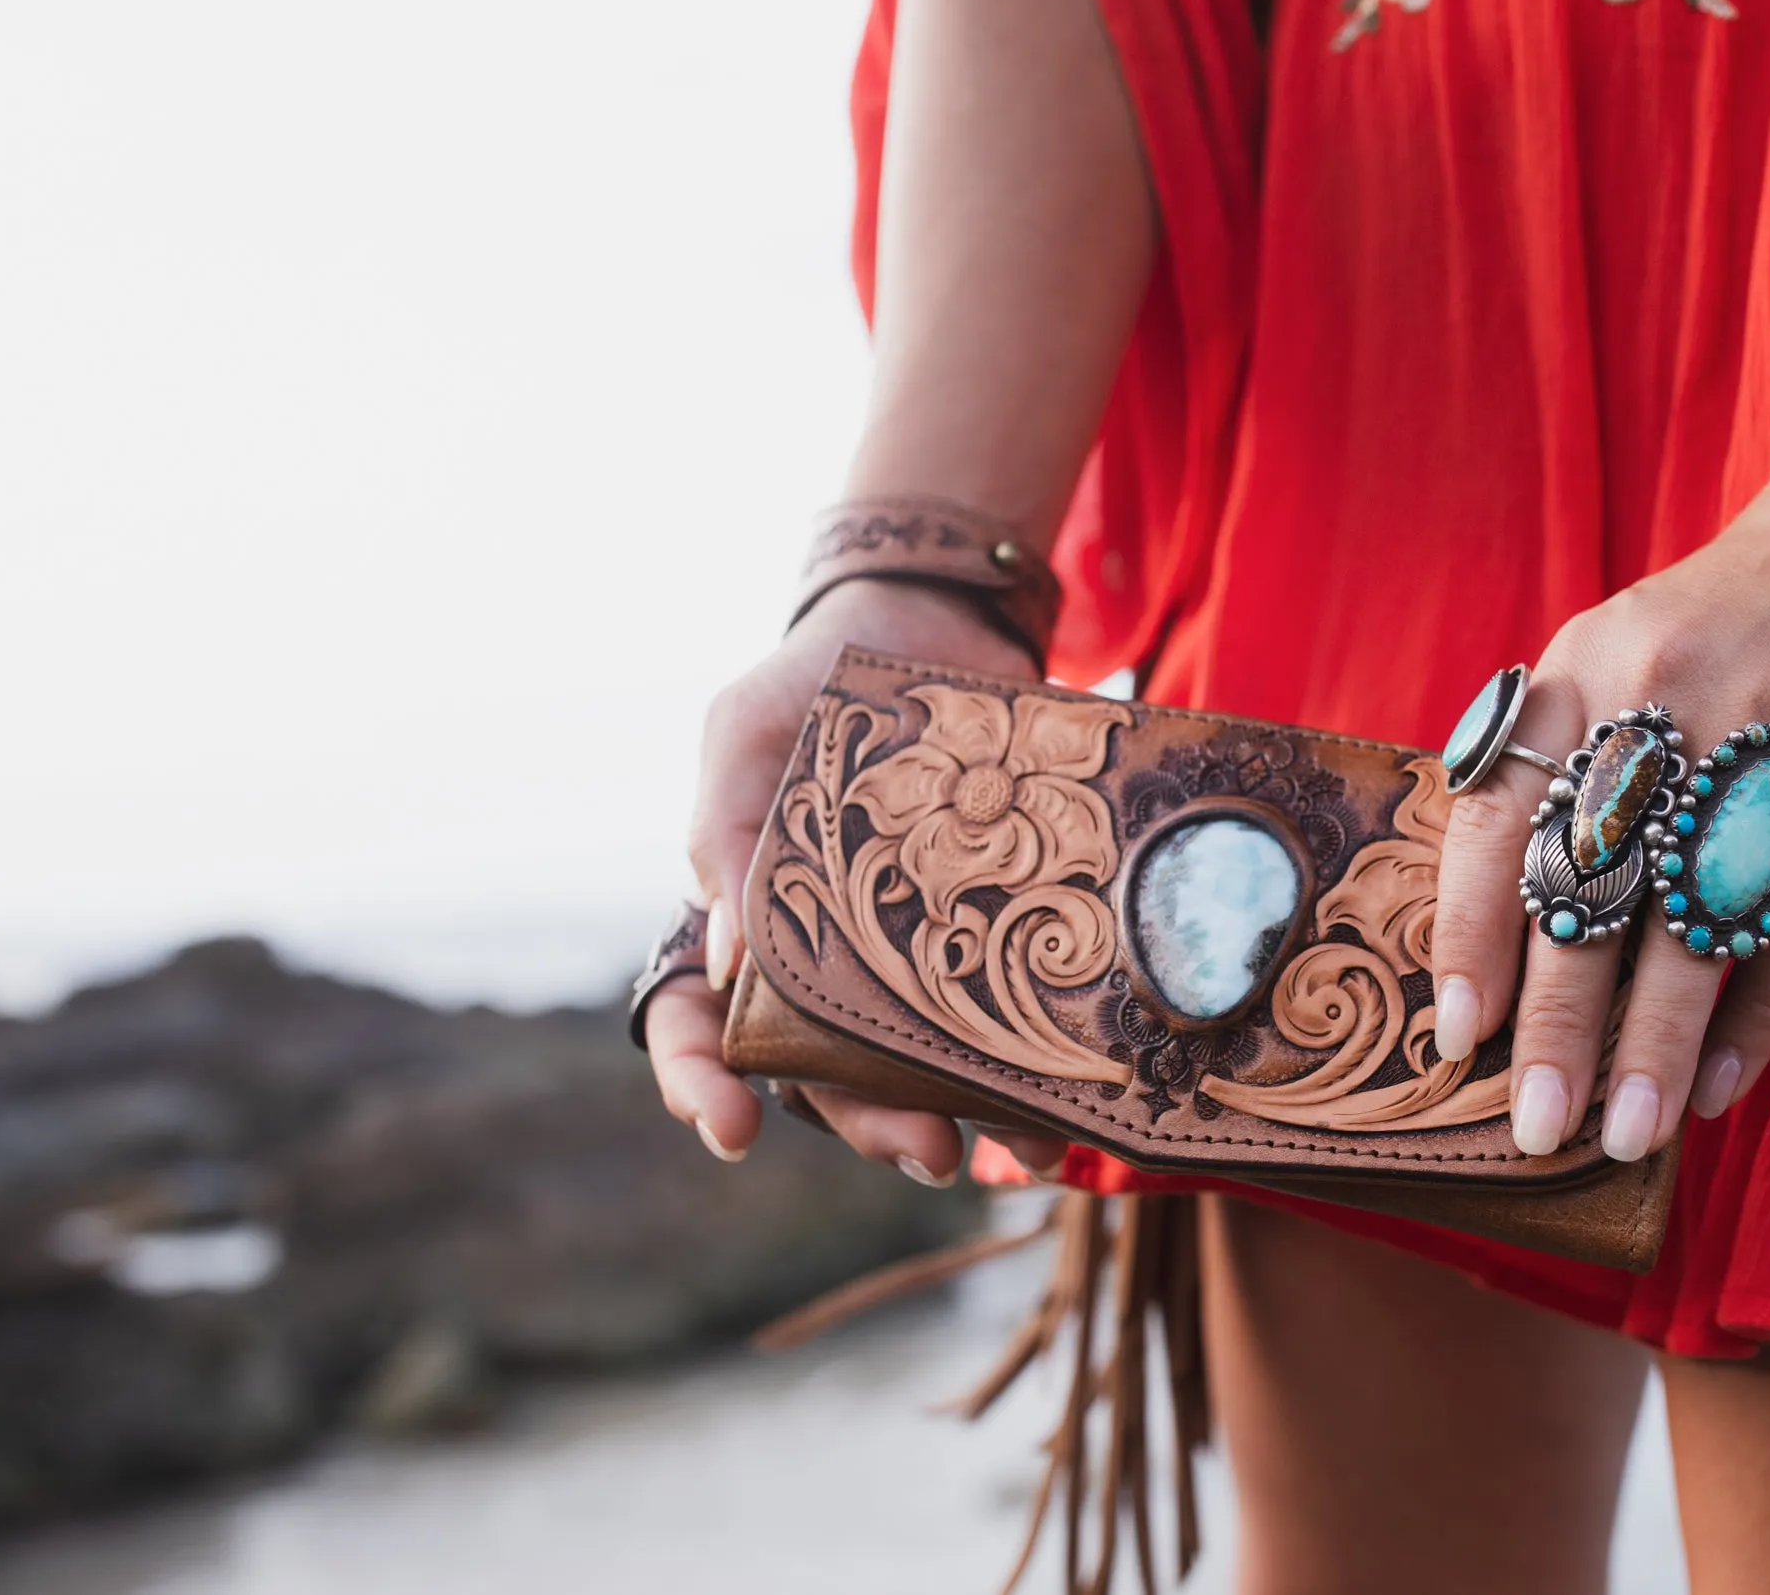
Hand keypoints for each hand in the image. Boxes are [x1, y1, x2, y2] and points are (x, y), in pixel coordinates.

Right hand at [646, 576, 1070, 1183]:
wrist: (936, 619)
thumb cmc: (812, 677)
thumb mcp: (745, 730)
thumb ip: (723, 830)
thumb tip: (721, 955)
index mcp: (744, 922)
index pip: (698, 1025)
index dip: (704, 1085)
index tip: (733, 1130)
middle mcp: (826, 958)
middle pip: (827, 1075)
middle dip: (872, 1124)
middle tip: (927, 1152)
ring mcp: (913, 952)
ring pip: (923, 1069)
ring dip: (966, 1119)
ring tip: (1019, 1149)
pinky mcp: (996, 933)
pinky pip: (1010, 1020)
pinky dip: (1037, 1073)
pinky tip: (1071, 1109)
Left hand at [1429, 396, 1769, 1159]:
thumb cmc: (1715, 623)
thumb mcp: (1606, 654)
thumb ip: (1548, 765)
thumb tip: (1492, 935)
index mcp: (1578, 674)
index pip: (1499, 823)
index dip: (1473, 936)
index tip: (1457, 1035)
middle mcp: (1658, 706)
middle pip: (1593, 892)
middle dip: (1559, 1024)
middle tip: (1536, 1126)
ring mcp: (1761, 744)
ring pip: (1692, 924)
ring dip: (1655, 1046)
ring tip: (1624, 1134)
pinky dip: (1756, 1014)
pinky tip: (1719, 1084)